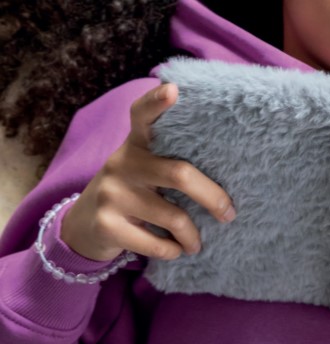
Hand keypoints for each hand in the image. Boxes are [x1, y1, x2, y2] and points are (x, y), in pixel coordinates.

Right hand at [61, 83, 235, 261]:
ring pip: (174, 216)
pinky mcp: (106, 224)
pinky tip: (175, 251)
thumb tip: (230, 177)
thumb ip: (170, 161)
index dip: (157, 102)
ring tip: (196, 243)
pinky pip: (156, 244)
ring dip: (192, 237)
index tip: (173, 90)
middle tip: (228, 214)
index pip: (143, 115)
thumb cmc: (131, 192)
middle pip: (180, 174)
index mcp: (136, 144)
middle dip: (213, 198)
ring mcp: (111, 193)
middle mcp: (122, 162)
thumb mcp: (144, 168)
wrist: (84, 225)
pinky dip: (172, 251)